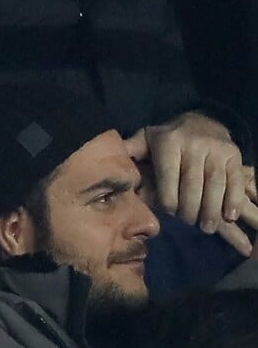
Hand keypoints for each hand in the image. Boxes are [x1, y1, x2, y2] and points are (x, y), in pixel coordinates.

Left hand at [125, 112, 245, 231]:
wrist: (203, 119)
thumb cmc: (167, 139)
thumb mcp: (146, 140)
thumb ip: (131, 151)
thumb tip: (111, 159)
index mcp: (169, 143)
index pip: (168, 177)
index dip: (169, 199)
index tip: (169, 212)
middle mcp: (194, 145)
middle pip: (192, 184)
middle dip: (190, 208)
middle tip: (189, 224)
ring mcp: (217, 149)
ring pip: (215, 183)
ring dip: (212, 208)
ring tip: (208, 227)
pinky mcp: (234, 155)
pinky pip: (236, 179)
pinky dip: (233, 199)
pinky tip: (228, 215)